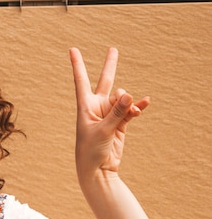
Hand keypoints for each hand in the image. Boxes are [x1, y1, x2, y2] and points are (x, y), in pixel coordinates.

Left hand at [69, 47, 149, 184]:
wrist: (98, 169)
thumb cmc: (91, 151)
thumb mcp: (103, 131)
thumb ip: (116, 113)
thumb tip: (128, 94)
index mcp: (84, 106)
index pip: (81, 80)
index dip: (77, 64)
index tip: (72, 49)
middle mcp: (96, 107)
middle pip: (105, 81)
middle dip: (110, 66)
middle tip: (113, 49)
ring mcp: (109, 114)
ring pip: (122, 99)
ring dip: (128, 104)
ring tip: (131, 113)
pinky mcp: (120, 123)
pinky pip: (131, 110)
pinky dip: (137, 107)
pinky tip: (145, 102)